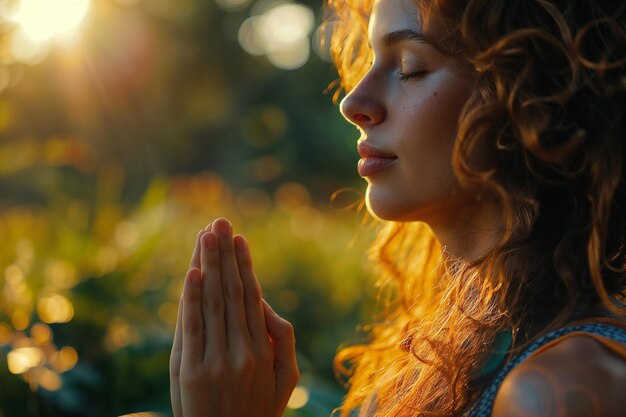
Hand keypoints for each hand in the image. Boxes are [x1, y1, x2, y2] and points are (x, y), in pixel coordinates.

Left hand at [170, 218, 298, 416]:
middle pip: (231, 292)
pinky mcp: (190, 372)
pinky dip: (192, 298)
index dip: (244, 265)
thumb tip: (266, 303)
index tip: (238, 238)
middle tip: (219, 222)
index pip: (252, 296)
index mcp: (265, 350)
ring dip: (208, 265)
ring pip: (212, 303)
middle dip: (224, 254)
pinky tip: (193, 273)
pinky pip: (192, 327)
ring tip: (205, 235)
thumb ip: (282, 340)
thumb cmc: (257, 410)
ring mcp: (215, 361)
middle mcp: (242, 351)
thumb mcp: (285, 380)